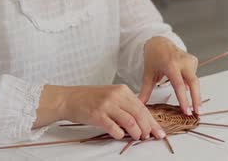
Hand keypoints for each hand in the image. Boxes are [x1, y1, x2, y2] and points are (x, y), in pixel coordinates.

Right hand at [35, 85, 165, 140]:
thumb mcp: (111, 96)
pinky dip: (119, 134)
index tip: (158, 131)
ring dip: (136, 132)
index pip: (142, 107)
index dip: (152, 121)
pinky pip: (113, 127)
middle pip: (139, 114)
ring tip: (137, 137)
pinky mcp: (97, 114)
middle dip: (147, 128)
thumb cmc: (90, 99)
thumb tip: (142, 122)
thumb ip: (126, 105)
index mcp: (122, 90)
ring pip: (129, 120)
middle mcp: (116, 95)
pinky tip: (119, 136)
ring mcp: (107, 104)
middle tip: (149, 137)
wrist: (69, 98)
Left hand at [138, 37, 200, 114]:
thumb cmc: (153, 58)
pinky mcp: (194, 61)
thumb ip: (145, 91)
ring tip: (196, 108)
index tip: (186, 111)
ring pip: (195, 81)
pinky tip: (188, 89)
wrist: (159, 43)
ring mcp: (190, 60)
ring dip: (195, 95)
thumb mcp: (148, 74)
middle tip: (198, 113)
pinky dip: (192, 86)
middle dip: (197, 99)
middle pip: (194, 83)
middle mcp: (182, 61)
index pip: (179, 85)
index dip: (184, 99)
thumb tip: (140, 104)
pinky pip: (193, 77)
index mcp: (170, 65)